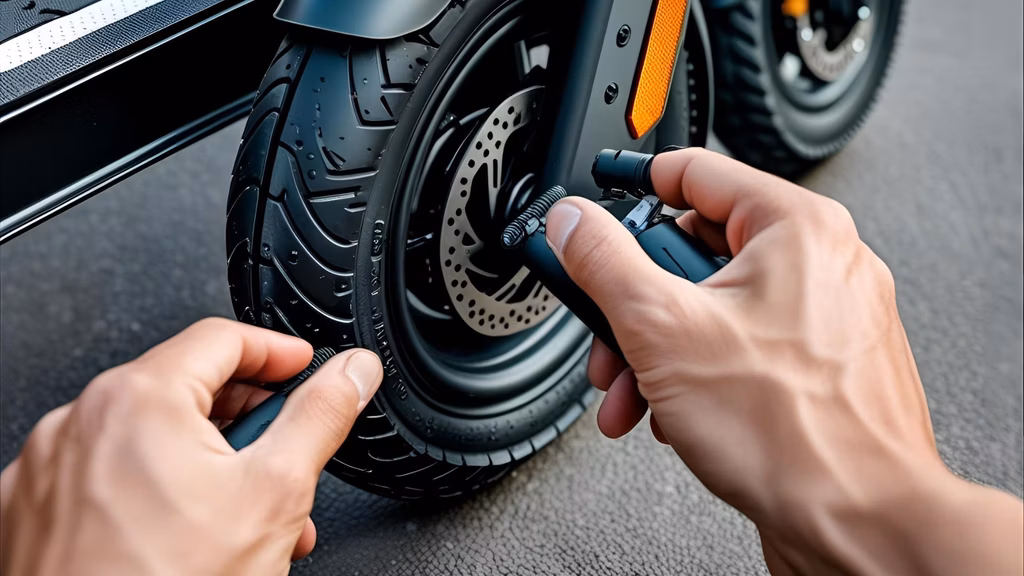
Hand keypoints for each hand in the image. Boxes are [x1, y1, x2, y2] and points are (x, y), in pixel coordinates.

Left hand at [0, 318, 381, 575]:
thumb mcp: (275, 492)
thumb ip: (320, 417)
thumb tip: (351, 372)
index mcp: (138, 398)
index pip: (222, 338)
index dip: (277, 352)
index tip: (303, 369)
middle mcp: (81, 421)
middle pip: (185, 388)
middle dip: (247, 420)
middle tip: (284, 452)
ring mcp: (50, 468)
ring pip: (149, 438)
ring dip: (207, 461)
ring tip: (246, 510)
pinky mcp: (34, 510)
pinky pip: (108, 476)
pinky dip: (154, 489)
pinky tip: (190, 532)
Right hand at [545, 148, 1022, 574]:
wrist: (858, 524)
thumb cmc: (795, 434)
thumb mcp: (663, 329)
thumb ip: (605, 264)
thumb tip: (572, 224)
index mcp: (796, 228)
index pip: (695, 173)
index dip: (633, 190)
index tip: (595, 210)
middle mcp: (821, 264)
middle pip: (696, 252)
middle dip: (635, 304)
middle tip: (608, 332)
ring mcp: (825, 319)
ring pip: (714, 308)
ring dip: (657, 349)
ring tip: (633, 392)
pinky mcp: (819, 367)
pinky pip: (741, 347)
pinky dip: (696, 374)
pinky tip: (672, 413)